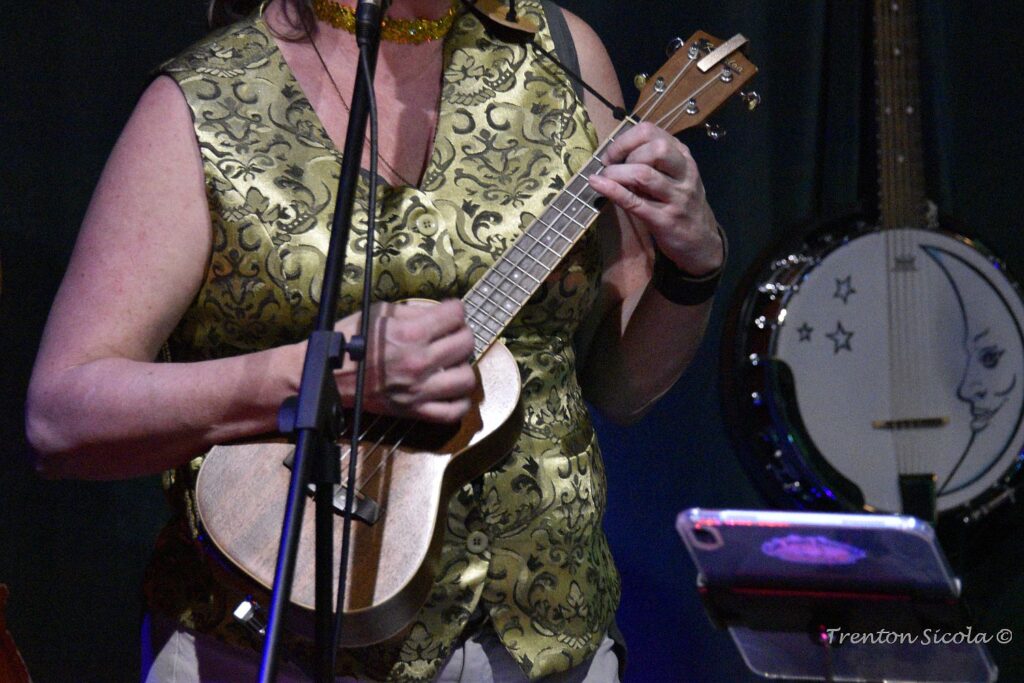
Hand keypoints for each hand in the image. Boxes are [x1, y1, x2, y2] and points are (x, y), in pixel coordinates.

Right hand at [333, 299, 476, 422]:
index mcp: (410, 333)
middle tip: (451, 335)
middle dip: (462, 333)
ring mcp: (419, 390)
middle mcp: (419, 361)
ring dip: (462, 367)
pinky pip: (452, 412)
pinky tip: (452, 390)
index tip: (450, 312)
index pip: (456, 315)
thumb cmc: (349, 340)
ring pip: (466, 379)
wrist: (326, 375)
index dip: (456, 309)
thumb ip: (413, 311)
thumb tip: (439, 311)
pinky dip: (458, 402)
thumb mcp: (379, 313)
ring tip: (451, 363)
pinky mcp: (414, 411)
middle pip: (466, 343)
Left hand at [588, 122, 723, 274]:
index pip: (651, 131)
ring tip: (605, 177)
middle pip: (655, 148)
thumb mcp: (676, 176)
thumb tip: (615, 152)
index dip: (625, 139)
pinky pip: (635, 202)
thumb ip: (655, 162)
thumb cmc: (682, 205)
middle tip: (610, 166)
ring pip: (644, 174)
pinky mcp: (665, 220)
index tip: (612, 154)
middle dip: (625, 152)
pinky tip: (596, 184)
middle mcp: (684, 173)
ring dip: (617, 173)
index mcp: (683, 157)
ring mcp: (677, 197)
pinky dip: (612, 191)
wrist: (702, 243)